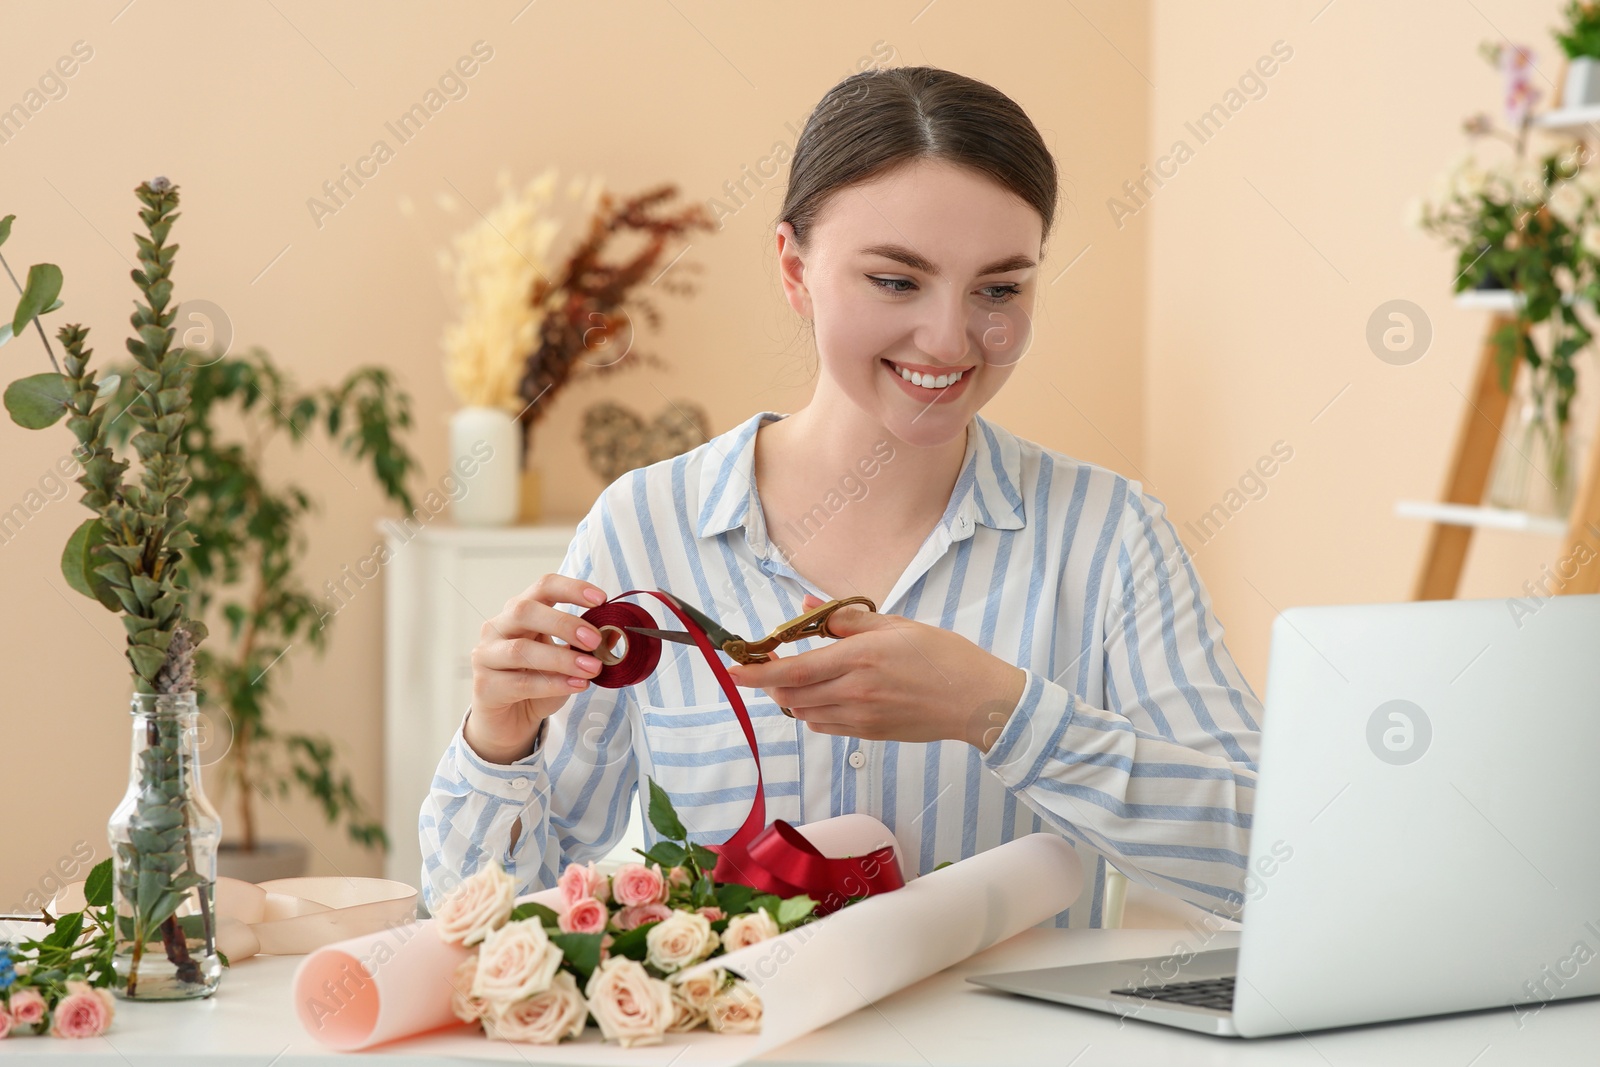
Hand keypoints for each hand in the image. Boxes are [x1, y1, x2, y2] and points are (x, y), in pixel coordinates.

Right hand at [465, 574, 610, 763]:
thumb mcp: (564, 659)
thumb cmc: (536, 682)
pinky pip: (520, 683)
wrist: (509, 720)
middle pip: (524, 611)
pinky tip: (576, 685)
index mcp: (519, 612)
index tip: (601, 599)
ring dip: (561, 659)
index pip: (542, 587)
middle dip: (563, 623)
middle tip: (594, 640)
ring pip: (520, 649)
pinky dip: (552, 684)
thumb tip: (614, 635)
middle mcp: (497, 628)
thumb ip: (584, 646)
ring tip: (592, 669)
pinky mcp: (484, 686)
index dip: (571, 589)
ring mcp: (485, 656)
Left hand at [726, 594, 1027, 750]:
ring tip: (800, 675)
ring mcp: (860, 717)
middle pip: (790, 695)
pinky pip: (825, 725)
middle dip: (769, 681)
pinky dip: (813, 710)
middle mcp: (854, 691)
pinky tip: (825, 695)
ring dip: (791, 696)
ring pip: (804, 712)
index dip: (756, 672)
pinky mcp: (868, 734)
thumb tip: (806, 607)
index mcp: (859, 658)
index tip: (732, 669)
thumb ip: (847, 618)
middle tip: (768, 663)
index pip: (792, 670)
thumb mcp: (896, 625)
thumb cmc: (943, 657)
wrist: (976, 701)